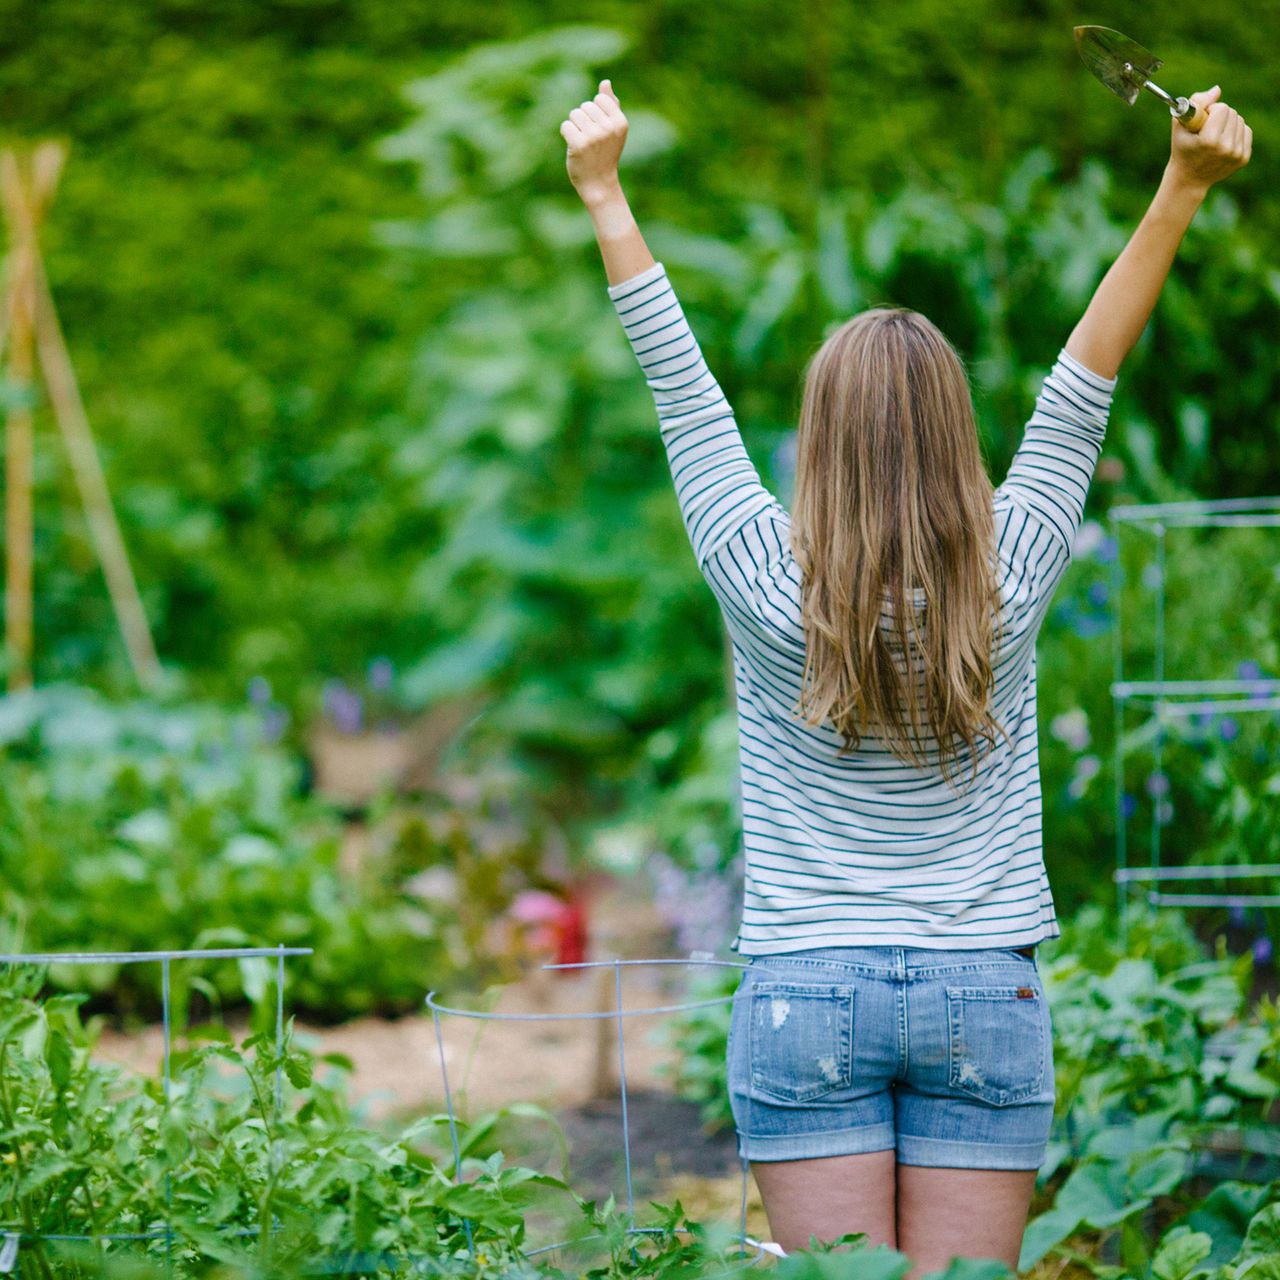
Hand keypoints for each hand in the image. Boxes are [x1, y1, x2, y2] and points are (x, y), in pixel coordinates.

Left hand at [559, 79, 626, 206]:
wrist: (599, 184)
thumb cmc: (605, 154)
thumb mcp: (613, 130)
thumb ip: (611, 105)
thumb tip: (605, 82)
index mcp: (620, 122)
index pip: (599, 99)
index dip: (595, 113)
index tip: (599, 130)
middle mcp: (609, 128)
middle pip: (585, 106)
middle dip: (584, 120)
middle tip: (591, 140)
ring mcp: (594, 136)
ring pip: (574, 114)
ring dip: (575, 127)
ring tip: (583, 143)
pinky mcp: (578, 144)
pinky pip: (566, 126)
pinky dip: (567, 134)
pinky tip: (574, 147)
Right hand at [1167, 86, 1251, 194]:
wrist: (1188, 180)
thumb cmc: (1182, 149)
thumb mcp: (1180, 126)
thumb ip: (1197, 103)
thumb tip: (1217, 90)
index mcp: (1209, 140)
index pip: (1222, 108)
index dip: (1212, 111)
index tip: (1203, 121)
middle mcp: (1226, 148)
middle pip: (1232, 113)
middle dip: (1220, 117)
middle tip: (1207, 130)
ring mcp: (1236, 154)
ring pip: (1240, 121)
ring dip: (1228, 124)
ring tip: (1214, 137)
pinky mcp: (1243, 158)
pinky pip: (1246, 131)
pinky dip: (1235, 133)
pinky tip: (1223, 143)